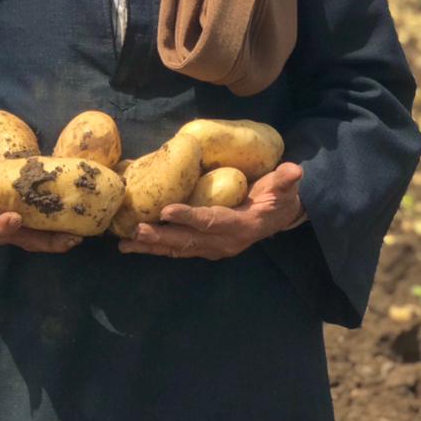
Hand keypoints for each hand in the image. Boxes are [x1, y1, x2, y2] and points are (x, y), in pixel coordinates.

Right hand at [0, 157, 81, 253]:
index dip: (0, 226)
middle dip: (43, 241)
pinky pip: (44, 231)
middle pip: (21, 240)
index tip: (14, 218)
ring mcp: (14, 229)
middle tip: (65, 238)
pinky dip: (60, 231)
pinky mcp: (28, 222)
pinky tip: (80, 228)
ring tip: (78, 237)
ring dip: (57, 241)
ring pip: (36, 239)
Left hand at [119, 161, 305, 259]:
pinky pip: (177, 249)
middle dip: (160, 237)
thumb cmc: (278, 197)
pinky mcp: (203, 247)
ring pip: (178, 249)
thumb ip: (286, 180)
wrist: (280, 218)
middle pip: (188, 241)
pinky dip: (156, 247)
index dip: (190, 217)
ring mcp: (212, 248)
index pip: (212, 221)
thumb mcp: (285, 188)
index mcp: (241, 226)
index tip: (167, 210)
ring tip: (125, 243)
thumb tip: (295, 171)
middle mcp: (224, 243)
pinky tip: (135, 244)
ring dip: (152, 246)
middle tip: (135, 230)